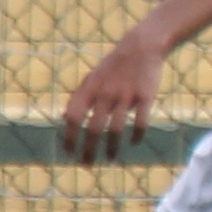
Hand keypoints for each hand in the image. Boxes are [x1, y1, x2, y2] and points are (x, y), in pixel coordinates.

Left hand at [58, 37, 166, 162]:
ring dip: (111, 147)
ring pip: (116, 128)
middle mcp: (106, 94)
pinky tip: (134, 142)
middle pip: (94, 128)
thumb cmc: (113, 66)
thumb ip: (79, 98)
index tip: (69, 153)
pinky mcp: (146, 96)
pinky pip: (141, 121)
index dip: (70, 137)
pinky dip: (137, 134)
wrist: (141, 47)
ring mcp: (126, 96)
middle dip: (88, 149)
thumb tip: (65, 118)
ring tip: (109, 158)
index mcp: (90, 90)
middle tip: (86, 164)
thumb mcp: (92, 79)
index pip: (74, 118)